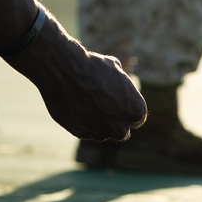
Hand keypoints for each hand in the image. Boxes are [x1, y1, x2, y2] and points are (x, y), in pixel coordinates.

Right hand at [6, 14, 146, 139]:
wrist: (64, 71)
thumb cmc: (93, 67)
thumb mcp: (115, 68)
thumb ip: (121, 84)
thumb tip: (119, 85)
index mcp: (136, 111)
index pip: (137, 117)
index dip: (126, 107)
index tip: (117, 99)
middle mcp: (120, 128)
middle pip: (121, 129)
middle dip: (114, 119)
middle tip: (103, 103)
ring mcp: (100, 134)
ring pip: (102, 130)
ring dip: (97, 120)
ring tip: (85, 98)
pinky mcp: (81, 134)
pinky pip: (85, 130)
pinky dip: (82, 120)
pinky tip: (75, 103)